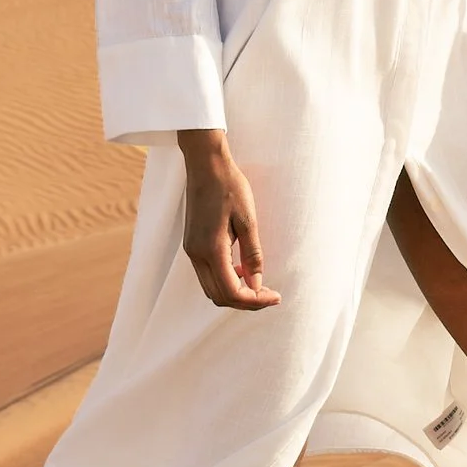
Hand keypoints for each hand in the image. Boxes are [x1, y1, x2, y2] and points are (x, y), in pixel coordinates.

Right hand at [177, 128, 280, 310]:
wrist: (206, 164)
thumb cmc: (230, 187)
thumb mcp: (248, 220)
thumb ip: (253, 255)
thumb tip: (258, 285)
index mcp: (211, 249)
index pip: (232, 291)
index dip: (255, 301)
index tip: (275, 296)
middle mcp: (196, 254)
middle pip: (219, 296)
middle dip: (245, 301)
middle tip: (270, 294)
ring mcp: (191, 250)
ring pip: (211, 288)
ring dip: (235, 292)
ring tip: (259, 283)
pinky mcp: (192, 244)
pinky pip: (207, 274)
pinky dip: (226, 280)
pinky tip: (243, 268)